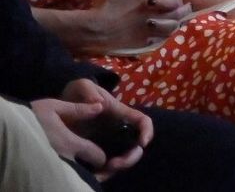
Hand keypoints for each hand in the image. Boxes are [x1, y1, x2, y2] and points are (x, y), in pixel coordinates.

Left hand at [32, 80, 151, 179]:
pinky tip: (95, 172)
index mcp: (119, 113)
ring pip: (124, 156)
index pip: (142, 121)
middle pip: (136, 145)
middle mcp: (119, 128)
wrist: (63, 105)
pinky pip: (107, 162)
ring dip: (119, 166)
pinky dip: (105, 170)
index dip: (147, 131)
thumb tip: (98, 105)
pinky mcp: (97, 150)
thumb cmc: (76, 94)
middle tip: (114, 165)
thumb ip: (88, 89)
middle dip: (131, 157)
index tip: (142, 143)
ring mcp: (109, 140)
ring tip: (104, 169)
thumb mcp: (80, 86)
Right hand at [86, 0, 191, 51]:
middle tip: (189, 4)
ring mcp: (150, 29)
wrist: (93, 30)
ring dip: (179, 20)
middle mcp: (154, 14)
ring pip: (173, 25)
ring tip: (183, 18)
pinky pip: (162, 38)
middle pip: (177, 9)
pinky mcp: (144, 42)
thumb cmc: (103, 5)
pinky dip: (167, 33)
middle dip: (185, 5)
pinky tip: (168, 30)